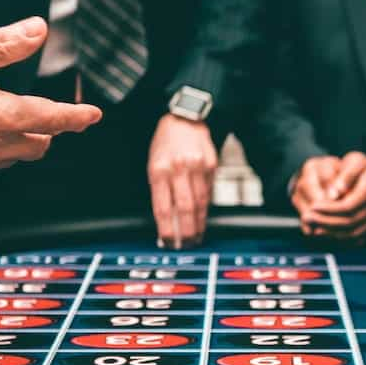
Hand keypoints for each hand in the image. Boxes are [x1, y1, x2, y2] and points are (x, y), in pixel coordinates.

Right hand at [0, 17, 102, 182]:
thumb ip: (2, 45)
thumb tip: (36, 30)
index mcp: (2, 117)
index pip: (54, 119)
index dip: (77, 116)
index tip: (92, 115)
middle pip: (37, 145)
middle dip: (47, 131)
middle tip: (47, 117)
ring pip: (10, 156)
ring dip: (16, 140)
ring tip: (5, 121)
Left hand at [148, 115, 217, 249]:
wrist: (185, 119)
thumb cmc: (165, 144)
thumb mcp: (154, 164)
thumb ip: (160, 191)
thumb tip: (166, 220)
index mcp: (159, 170)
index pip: (163, 208)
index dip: (166, 229)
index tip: (168, 243)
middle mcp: (178, 169)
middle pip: (184, 209)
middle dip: (186, 231)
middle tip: (186, 245)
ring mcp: (197, 167)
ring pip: (200, 203)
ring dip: (198, 223)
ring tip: (196, 236)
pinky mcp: (212, 165)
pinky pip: (209, 192)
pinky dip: (206, 206)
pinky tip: (203, 217)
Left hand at [293, 152, 365, 241]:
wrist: (365, 173)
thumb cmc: (357, 165)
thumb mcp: (354, 160)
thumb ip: (346, 175)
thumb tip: (335, 194)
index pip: (350, 204)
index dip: (331, 208)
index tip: (313, 206)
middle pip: (350, 221)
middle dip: (327, 221)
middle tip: (308, 218)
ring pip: (352, 233)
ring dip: (330, 232)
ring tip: (313, 227)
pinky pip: (354, 238)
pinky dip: (337, 237)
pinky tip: (323, 232)